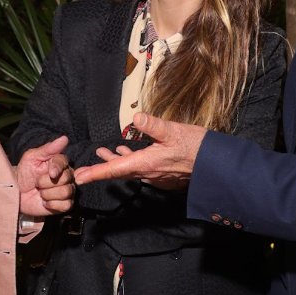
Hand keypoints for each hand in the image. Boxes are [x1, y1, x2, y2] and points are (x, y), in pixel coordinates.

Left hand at [16, 134, 75, 217]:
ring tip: (40, 192)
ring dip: (48, 194)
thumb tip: (64, 138)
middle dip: (46, 182)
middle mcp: (66, 176)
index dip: (57, 168)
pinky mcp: (64, 205)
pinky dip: (52, 204)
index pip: (64, 163)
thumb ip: (48, 149)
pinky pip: (65, 205)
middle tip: (37, 183)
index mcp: (59, 163)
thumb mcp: (31, 158)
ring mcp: (67, 191)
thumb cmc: (24, 173)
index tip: (50, 172)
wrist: (16, 194)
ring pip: (66, 192)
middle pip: (66, 178)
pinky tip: (44, 202)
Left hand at [73, 111, 206, 189]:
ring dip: (115, 162)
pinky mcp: (163, 175)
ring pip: (129, 170)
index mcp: (146, 163)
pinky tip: (128, 153)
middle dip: (100, 168)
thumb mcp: (174, 131)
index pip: (114, 170)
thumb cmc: (196, 147)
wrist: (216, 165)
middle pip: (118, 172)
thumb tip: (136, 117)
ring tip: (103, 153)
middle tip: (82, 169)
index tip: (79, 177)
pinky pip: (140, 170)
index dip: (95, 173)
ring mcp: (155, 176)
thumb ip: (154, 125)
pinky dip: (130, 162)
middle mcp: (148, 173)